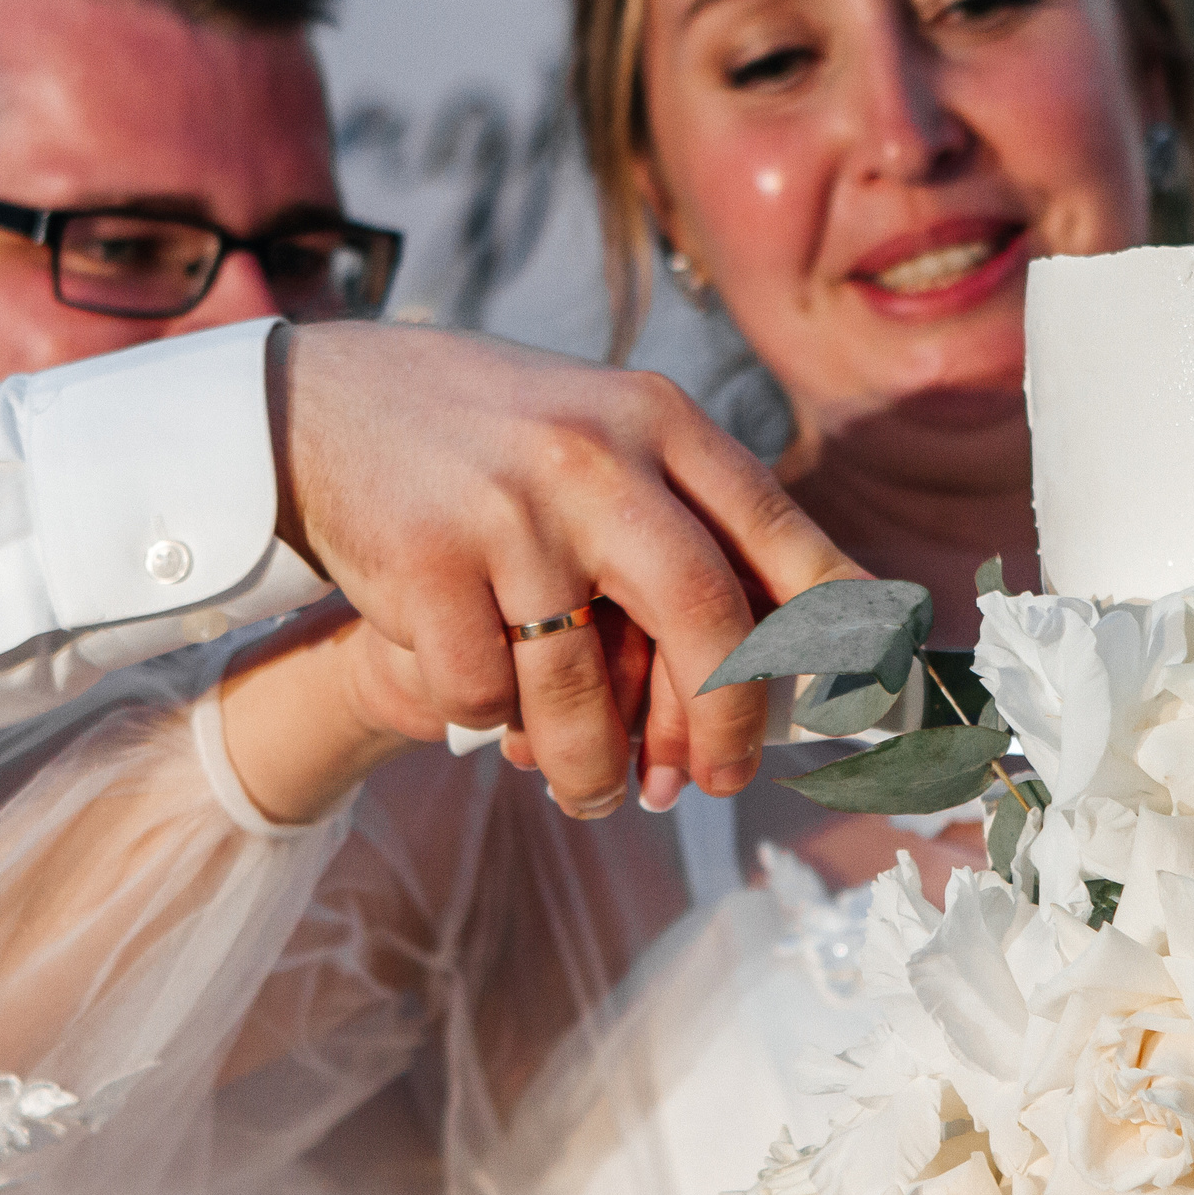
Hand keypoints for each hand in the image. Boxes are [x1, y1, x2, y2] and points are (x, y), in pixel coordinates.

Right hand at [267, 322, 856, 813]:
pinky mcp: (426, 563)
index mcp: (657, 420)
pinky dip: (487, 719)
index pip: (778, 532)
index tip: (870, 695)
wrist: (323, 402)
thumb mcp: (602, 433)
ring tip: (591, 792)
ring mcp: (509, 510)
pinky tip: (478, 696)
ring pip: (583, 688)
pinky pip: (485, 694)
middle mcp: (595, 457)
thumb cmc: (489, 441)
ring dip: (592, 767)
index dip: (836, 626)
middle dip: (725, 721)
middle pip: (704, 617)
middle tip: (725, 782)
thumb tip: (802, 638)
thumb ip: (688, 513)